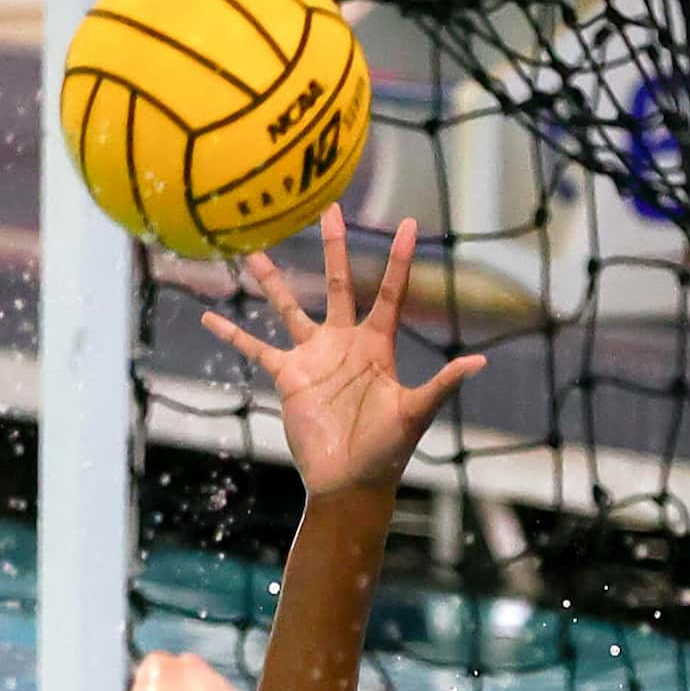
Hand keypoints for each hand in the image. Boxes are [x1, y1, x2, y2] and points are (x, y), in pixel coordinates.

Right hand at [200, 208, 485, 494]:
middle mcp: (345, 343)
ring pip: (289, 308)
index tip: (407, 223)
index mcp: (378, 345)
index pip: (388, 292)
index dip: (398, 260)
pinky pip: (256, 349)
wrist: (350, 481)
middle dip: (334, 248)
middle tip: (328, 209)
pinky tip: (208, 317)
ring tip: (253, 250)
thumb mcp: (416, 413)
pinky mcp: (288, 377)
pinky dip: (233, 334)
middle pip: (337, 284)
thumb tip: (481, 363)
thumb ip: (443, 384)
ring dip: (272, 281)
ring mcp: (314, 357)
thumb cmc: (387, 450)